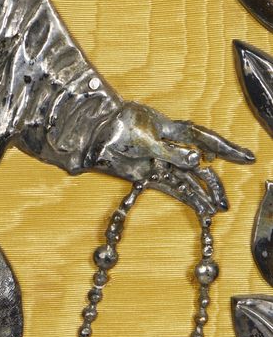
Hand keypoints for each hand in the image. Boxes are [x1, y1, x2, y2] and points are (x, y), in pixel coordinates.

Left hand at [91, 101, 253, 218]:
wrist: (89, 136)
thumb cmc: (115, 127)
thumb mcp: (143, 137)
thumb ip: (169, 150)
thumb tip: (196, 160)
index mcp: (171, 129)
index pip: (203, 138)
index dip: (225, 148)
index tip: (246, 158)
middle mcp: (169, 146)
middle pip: (199, 165)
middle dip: (214, 182)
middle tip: (228, 199)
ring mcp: (160, 161)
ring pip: (188, 179)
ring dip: (203, 194)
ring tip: (218, 209)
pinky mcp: (149, 175)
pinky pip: (173, 187)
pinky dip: (187, 198)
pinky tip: (200, 209)